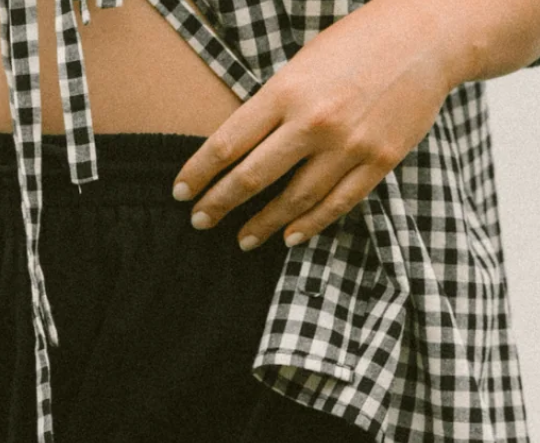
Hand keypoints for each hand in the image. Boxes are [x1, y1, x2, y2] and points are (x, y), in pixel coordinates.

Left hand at [170, 0, 459, 250]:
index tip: (181, 193)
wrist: (429, 34)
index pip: (227, 143)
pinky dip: (309, 225)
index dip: (199, 173)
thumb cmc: (356, 45)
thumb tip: (233, 151)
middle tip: (199, 222)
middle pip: (251, 177)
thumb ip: (271, 106)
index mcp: (288, 90)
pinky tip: (288, 237)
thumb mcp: (302, 64)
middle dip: (219, 204)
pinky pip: (336, 204)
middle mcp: (314, 121)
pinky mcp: (378, 161)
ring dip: (262, 225)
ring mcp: (348, 145)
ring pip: (292, 200)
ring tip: (242, 240)